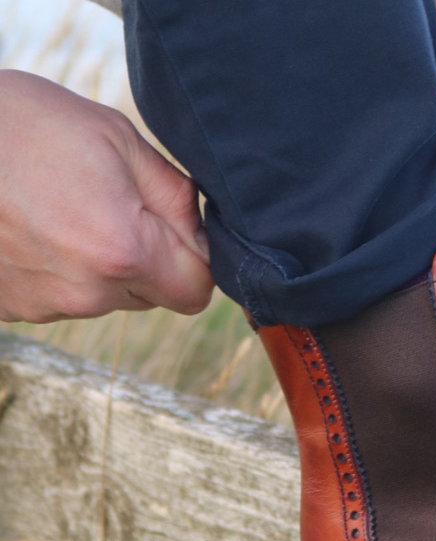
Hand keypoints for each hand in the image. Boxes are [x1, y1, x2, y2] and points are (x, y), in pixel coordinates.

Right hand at [0, 70, 211, 322]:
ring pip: (105, 296)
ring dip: (98, 262)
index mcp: (123, 251)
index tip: (170, 224)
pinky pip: (59, 296)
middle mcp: (85, 292)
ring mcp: (42, 306)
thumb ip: (175, 195)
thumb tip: (203, 231)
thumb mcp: (115, 138)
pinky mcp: (8, 308)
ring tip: (57, 206)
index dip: (194, 257)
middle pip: (152, 294)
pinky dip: (55, 268)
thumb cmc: (20, 123)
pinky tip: (28, 224)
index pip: (196, 291)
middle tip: (106, 202)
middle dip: (147, 257)